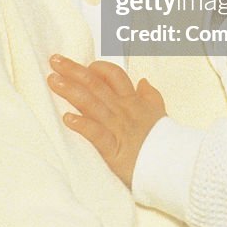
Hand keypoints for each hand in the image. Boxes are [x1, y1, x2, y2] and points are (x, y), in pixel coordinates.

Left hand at [47, 56, 165, 187]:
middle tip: (55, 60)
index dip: (98, 67)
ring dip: (71, 91)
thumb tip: (143, 81)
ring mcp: (117, 128)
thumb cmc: (165, 141)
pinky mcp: (113, 149)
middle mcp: (122, 110)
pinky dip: (82, 125)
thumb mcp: (159, 112)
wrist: (173, 165)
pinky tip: (67, 118)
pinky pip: (96, 134)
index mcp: (132, 101)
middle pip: (96, 84)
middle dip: (74, 71)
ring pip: (91, 104)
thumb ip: (150, 95)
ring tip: (53, 81)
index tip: (84, 65)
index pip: (114, 76)